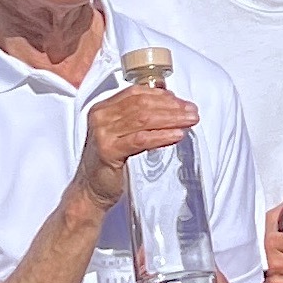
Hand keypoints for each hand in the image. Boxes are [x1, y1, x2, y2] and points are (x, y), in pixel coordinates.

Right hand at [73, 83, 201, 208]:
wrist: (90, 190)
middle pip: (142, 104)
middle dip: (171, 107)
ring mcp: (103, 133)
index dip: (162, 95)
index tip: (182, 102)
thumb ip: (137, 119)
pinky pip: (141, 139)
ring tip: (189, 121)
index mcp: (103, 108)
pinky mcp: (109, 151)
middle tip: (192, 112)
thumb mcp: (120, 134)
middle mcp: (101, 117)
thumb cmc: (108, 163)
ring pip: (144, 119)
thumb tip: (169, 103)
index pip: (135, 93)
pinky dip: (161, 136)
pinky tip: (177, 135)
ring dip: (171, 119)